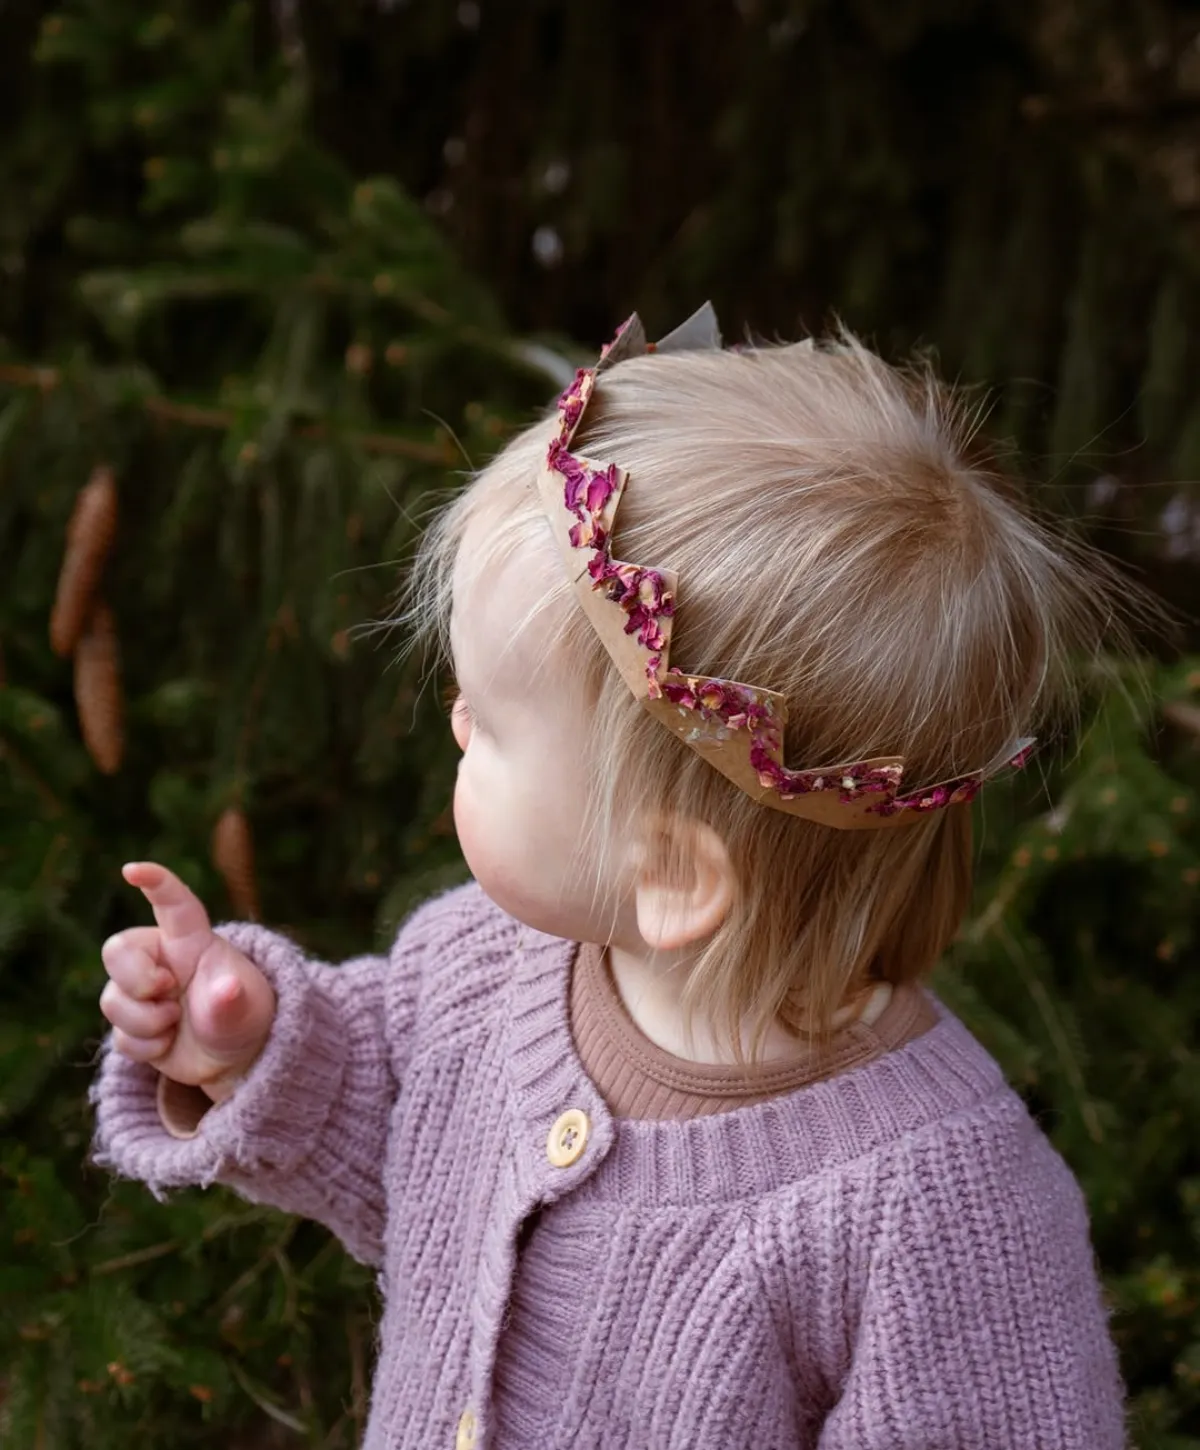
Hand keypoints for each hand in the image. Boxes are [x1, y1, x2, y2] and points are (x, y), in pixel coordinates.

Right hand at [100, 862, 276, 1101]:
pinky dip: (145, 1047)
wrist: (234, 1057)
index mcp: (192, 942)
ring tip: (176, 1024)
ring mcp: (142, 991)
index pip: (174, 904)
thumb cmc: (246, 1017)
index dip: (156, 882)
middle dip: (135, 978)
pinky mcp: (132, 1024)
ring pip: (112, 999)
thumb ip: (232, 1002)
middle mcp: (161, 959)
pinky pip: (119, 1036)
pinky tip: (169, 1044)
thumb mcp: (247, 1011)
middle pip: (117, 950)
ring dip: (144, 1021)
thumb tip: (226, 990)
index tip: (132, 870)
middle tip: (167, 991)